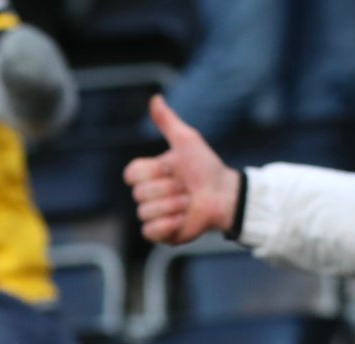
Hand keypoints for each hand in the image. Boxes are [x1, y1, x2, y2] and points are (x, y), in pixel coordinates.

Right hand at [124, 95, 241, 244]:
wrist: (224, 194)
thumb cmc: (205, 167)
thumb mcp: (186, 141)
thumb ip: (168, 122)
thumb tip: (155, 98)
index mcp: (148, 174)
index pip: (131, 174)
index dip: (153, 172)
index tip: (172, 169)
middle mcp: (148, 195)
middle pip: (140, 194)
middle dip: (169, 189)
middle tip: (186, 188)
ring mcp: (154, 215)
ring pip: (145, 212)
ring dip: (173, 206)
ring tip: (188, 203)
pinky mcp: (161, 234)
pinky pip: (149, 231)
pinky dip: (167, 224)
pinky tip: (182, 218)